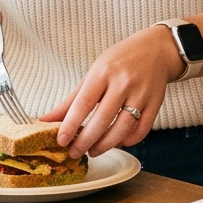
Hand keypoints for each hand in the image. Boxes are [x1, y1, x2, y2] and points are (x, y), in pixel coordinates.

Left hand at [42, 28, 179, 158]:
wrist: (156, 49)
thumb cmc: (120, 60)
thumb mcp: (93, 73)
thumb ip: (72, 99)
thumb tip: (46, 119)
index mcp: (103, 72)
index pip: (84, 103)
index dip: (71, 125)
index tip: (61, 141)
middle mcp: (123, 83)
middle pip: (103, 120)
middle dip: (86, 141)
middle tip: (74, 152)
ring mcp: (141, 94)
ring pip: (123, 128)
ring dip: (106, 145)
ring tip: (93, 151)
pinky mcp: (155, 104)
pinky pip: (142, 130)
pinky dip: (128, 141)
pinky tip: (117, 142)